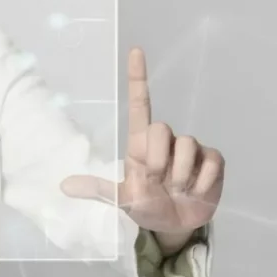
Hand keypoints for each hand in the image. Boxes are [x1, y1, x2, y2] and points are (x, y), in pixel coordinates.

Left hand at [60, 47, 224, 236]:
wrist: (176, 225)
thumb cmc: (147, 205)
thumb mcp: (122, 200)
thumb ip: (98, 190)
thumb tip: (63, 186)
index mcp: (140, 144)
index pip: (139, 103)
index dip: (138, 78)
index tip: (135, 51)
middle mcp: (165, 140)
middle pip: (161, 128)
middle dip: (158, 160)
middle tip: (158, 181)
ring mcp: (191, 149)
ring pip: (187, 145)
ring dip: (180, 176)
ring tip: (178, 189)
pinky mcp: (213, 160)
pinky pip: (209, 163)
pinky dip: (201, 183)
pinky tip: (196, 191)